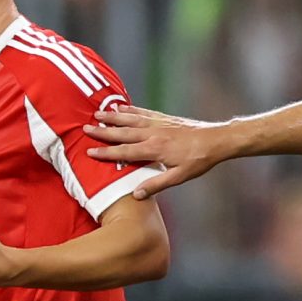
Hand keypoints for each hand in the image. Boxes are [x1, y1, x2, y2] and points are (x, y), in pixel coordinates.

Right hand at [85, 105, 230, 196]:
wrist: (216, 140)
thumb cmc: (199, 160)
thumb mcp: (179, 177)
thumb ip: (157, 184)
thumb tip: (136, 194)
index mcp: (154, 150)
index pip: (125, 152)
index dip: (106, 153)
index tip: (89, 152)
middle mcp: (153, 134)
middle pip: (123, 132)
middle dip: (103, 131)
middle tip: (85, 129)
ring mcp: (158, 124)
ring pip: (131, 119)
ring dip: (113, 116)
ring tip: (97, 114)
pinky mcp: (165, 118)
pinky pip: (144, 112)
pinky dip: (131, 109)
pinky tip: (122, 106)